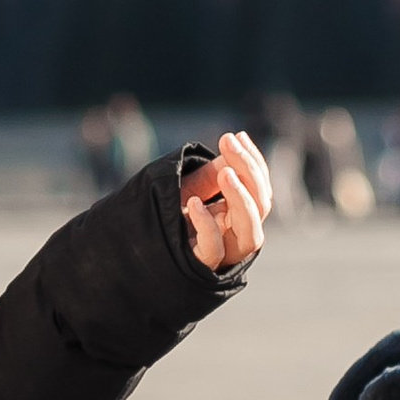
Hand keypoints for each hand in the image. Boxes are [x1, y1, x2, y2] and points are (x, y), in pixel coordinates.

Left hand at [181, 132, 270, 269]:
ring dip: (242, 199)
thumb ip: (210, 174)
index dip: (254, 161)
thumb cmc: (168, 218)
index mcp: (239, 215)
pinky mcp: (201, 264)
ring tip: (225, 172)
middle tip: (228, 142)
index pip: (260, 188)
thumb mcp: (188, 190)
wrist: (139, 247)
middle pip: (261, 205)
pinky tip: (194, 203)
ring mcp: (223, 252)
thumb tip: (233, 144)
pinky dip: (207, 225)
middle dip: (249, 170)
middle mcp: (237, 234)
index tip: (237, 135)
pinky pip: (213, 250)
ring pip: (250, 232)